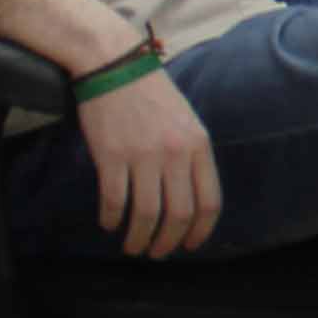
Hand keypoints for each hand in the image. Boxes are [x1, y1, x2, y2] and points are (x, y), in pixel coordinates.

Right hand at [82, 69, 221, 259]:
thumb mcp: (186, 121)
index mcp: (199, 146)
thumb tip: (191, 195)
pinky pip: (115, 200)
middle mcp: (175, 153)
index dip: (200, 231)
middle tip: (157, 253)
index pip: (209, 201)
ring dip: (139, 238)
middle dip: (169, 242)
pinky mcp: (111, 156)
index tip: (189, 245)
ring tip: (133, 246)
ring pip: (147, 214)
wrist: (114, 64)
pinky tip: (109, 223)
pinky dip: (112, 218)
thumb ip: (192, 155)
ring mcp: (143, 155)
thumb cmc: (150, 94)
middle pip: (179, 214)